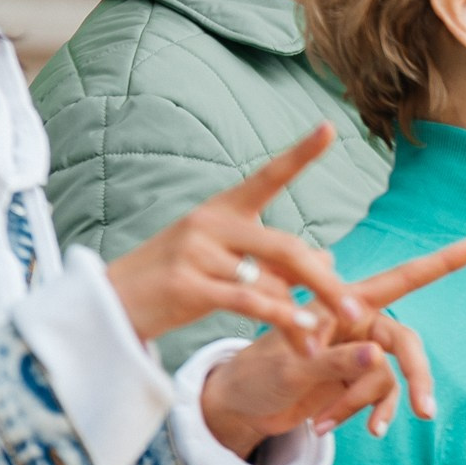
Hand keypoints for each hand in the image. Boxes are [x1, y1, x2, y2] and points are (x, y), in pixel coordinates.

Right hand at [106, 125, 362, 355]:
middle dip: (324, 283)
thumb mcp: (223, 262)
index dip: (300, 153)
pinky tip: (302, 330)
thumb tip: (329, 257)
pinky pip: (247, 300)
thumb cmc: (174, 282)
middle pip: (286, 247)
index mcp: (223, 210)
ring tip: (324, 337)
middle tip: (356, 309)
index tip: (329, 127)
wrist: (109, 306)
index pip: (268, 176)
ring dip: (301, 314)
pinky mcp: (187, 284)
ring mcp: (197, 252)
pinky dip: (279, 317)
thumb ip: (273, 260)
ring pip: (269, 280)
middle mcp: (211, 223)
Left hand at [197, 233, 465, 455]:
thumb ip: (335, 361)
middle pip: (406, 345)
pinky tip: (321, 428)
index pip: (403, 279)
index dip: (442, 263)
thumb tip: (378, 358)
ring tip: (324, 424)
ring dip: (361, 405)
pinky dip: (352, 415)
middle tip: (426, 410)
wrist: (238, 405)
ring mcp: (359, 355)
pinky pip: (374, 399)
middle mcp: (359, 323)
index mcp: (345, 301)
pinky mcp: (355, 382)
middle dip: (417, 378)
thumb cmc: (255, 372)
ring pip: (388, 379)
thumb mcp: (289, 366)